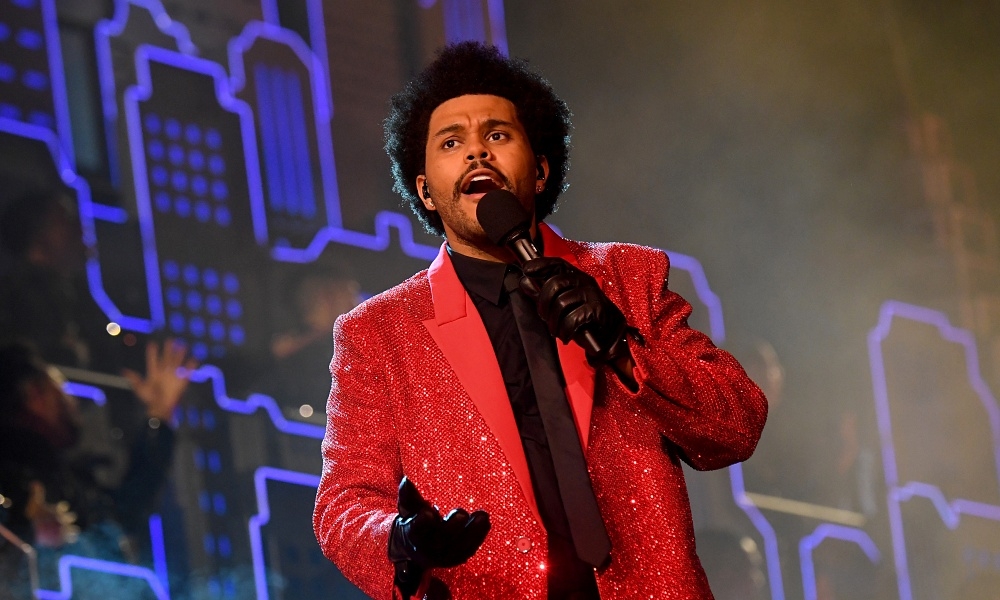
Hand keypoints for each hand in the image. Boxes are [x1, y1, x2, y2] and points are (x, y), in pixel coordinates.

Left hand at [25, 481, 78, 547]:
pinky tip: (68, 542)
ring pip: (72, 529)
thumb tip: (34, 482)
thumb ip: (37, 494)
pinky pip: (68, 540)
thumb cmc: (34, 516)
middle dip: (69, 518)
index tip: (59, 508)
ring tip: (73, 532)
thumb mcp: (35, 504)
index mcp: (58, 510)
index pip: (62, 507)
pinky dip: (69, 541)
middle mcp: (62, 519)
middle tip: (66, 519)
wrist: (31, 529)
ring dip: (73, 531)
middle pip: (69, 517)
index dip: (61, 507)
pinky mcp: (62, 537)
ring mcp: (63, 528)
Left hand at [123, 339, 197, 421]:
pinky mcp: (181, 382)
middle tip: (170, 340)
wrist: (161, 408)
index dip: (152, 353)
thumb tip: (123, 370)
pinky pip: (187, 372)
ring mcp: (173, 377)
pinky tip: (194, 359)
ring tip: (182, 346)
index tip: (152, 344)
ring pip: (177, 363)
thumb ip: (134, 379)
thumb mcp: (140, 389)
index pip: (153, 361)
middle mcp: (164, 373)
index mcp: (154, 374)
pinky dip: (191, 366)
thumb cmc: (150, 399)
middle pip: (167, 359)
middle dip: (168, 350)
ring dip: (180, 355)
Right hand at [388, 477, 489, 596]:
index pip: (416, 529)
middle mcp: (427, 549)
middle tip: (462, 513)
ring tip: (483, 516)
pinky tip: (485, 522)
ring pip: (459, 547)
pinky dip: (478, 536)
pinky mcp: (456, 559)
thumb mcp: (409, 509)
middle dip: (452, 527)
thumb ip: (409, 495)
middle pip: (441, 540)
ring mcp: (442, 557)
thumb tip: (406, 480)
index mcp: (413, 535)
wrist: (416, 547)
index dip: (422, 522)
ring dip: (473, 532)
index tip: (429, 511)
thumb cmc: (413, 521)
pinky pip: (469, 550)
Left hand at [519, 257, 630, 365]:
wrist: (609, 333)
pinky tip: (566, 335)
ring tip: (556, 330)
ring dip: (553, 322)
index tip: (527, 269)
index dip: (541, 264)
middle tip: (544, 317)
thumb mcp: (561, 304)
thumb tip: (525, 282)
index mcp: (575, 276)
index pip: (557, 264)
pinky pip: (572, 318)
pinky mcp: (597, 309)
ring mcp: (591, 294)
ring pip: (561, 303)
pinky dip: (565, 330)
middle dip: (543, 304)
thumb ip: (543, 293)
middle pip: (554, 284)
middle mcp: (584, 281)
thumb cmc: (584, 317)